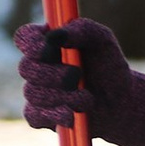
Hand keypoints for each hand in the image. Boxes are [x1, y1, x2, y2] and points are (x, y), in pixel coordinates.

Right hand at [15, 16, 144, 145]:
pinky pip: (34, 115)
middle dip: (53, 74)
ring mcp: (37, 91)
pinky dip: (54, 115)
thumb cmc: (109, 66)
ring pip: (32, 93)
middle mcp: (38, 66)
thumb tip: (54, 36)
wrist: (120, 103)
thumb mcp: (102, 40)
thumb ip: (82, 29)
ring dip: (63, 96)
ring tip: (88, 99)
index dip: (31, 43)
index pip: (25, 37)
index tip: (48, 47)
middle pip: (26, 67)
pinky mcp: (40, 115)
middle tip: (77, 75)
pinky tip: (71, 116)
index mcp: (48, 42)